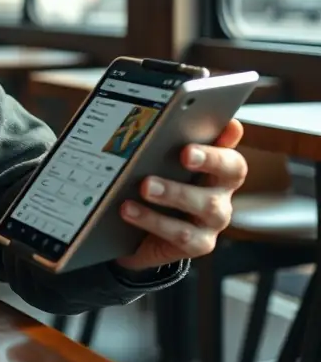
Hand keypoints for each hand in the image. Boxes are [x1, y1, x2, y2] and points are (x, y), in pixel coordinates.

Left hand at [115, 119, 246, 272]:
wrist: (137, 235)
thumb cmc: (154, 186)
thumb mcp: (158, 163)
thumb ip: (168, 140)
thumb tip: (166, 117)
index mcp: (216, 167)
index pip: (231, 149)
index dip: (225, 142)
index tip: (220, 127)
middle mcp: (222, 191)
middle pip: (231, 172)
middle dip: (209, 159)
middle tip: (184, 154)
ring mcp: (213, 220)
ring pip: (206, 205)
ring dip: (174, 192)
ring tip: (145, 185)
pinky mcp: (199, 244)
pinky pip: (182, 234)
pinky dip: (154, 220)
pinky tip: (129, 210)